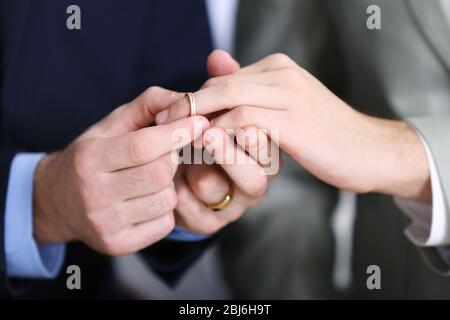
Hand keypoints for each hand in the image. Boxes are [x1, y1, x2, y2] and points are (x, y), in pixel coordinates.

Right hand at [33, 87, 209, 254]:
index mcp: (89, 159)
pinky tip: (148, 200)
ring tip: (153, 178)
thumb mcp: (111, 124)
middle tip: (167, 152)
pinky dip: (165, 209)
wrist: (58, 201)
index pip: (142, 146)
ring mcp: (105, 224)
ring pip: (166, 200)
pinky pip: (165, 224)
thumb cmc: (92, 156)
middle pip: (159, 174)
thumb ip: (147, 105)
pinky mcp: (118, 244)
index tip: (200, 122)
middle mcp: (93, 194)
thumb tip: (184, 100)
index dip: (177, 132)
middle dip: (173, 158)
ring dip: (169, 185)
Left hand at [156, 52, 429, 201]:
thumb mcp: (285, 108)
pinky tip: (209, 152)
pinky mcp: (294, 122)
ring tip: (179, 143)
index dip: (192, 100)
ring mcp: (288, 95)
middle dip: (186, 108)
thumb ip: (251, 89)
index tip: (171, 119)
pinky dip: (221, 136)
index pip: (221, 79)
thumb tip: (215, 62)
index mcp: (276, 68)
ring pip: (227, 100)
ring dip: (199, 123)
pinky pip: (244, 123)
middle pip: (218, 85)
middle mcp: (281, 74)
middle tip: (163, 129)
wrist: (368, 150)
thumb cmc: (323, 134)